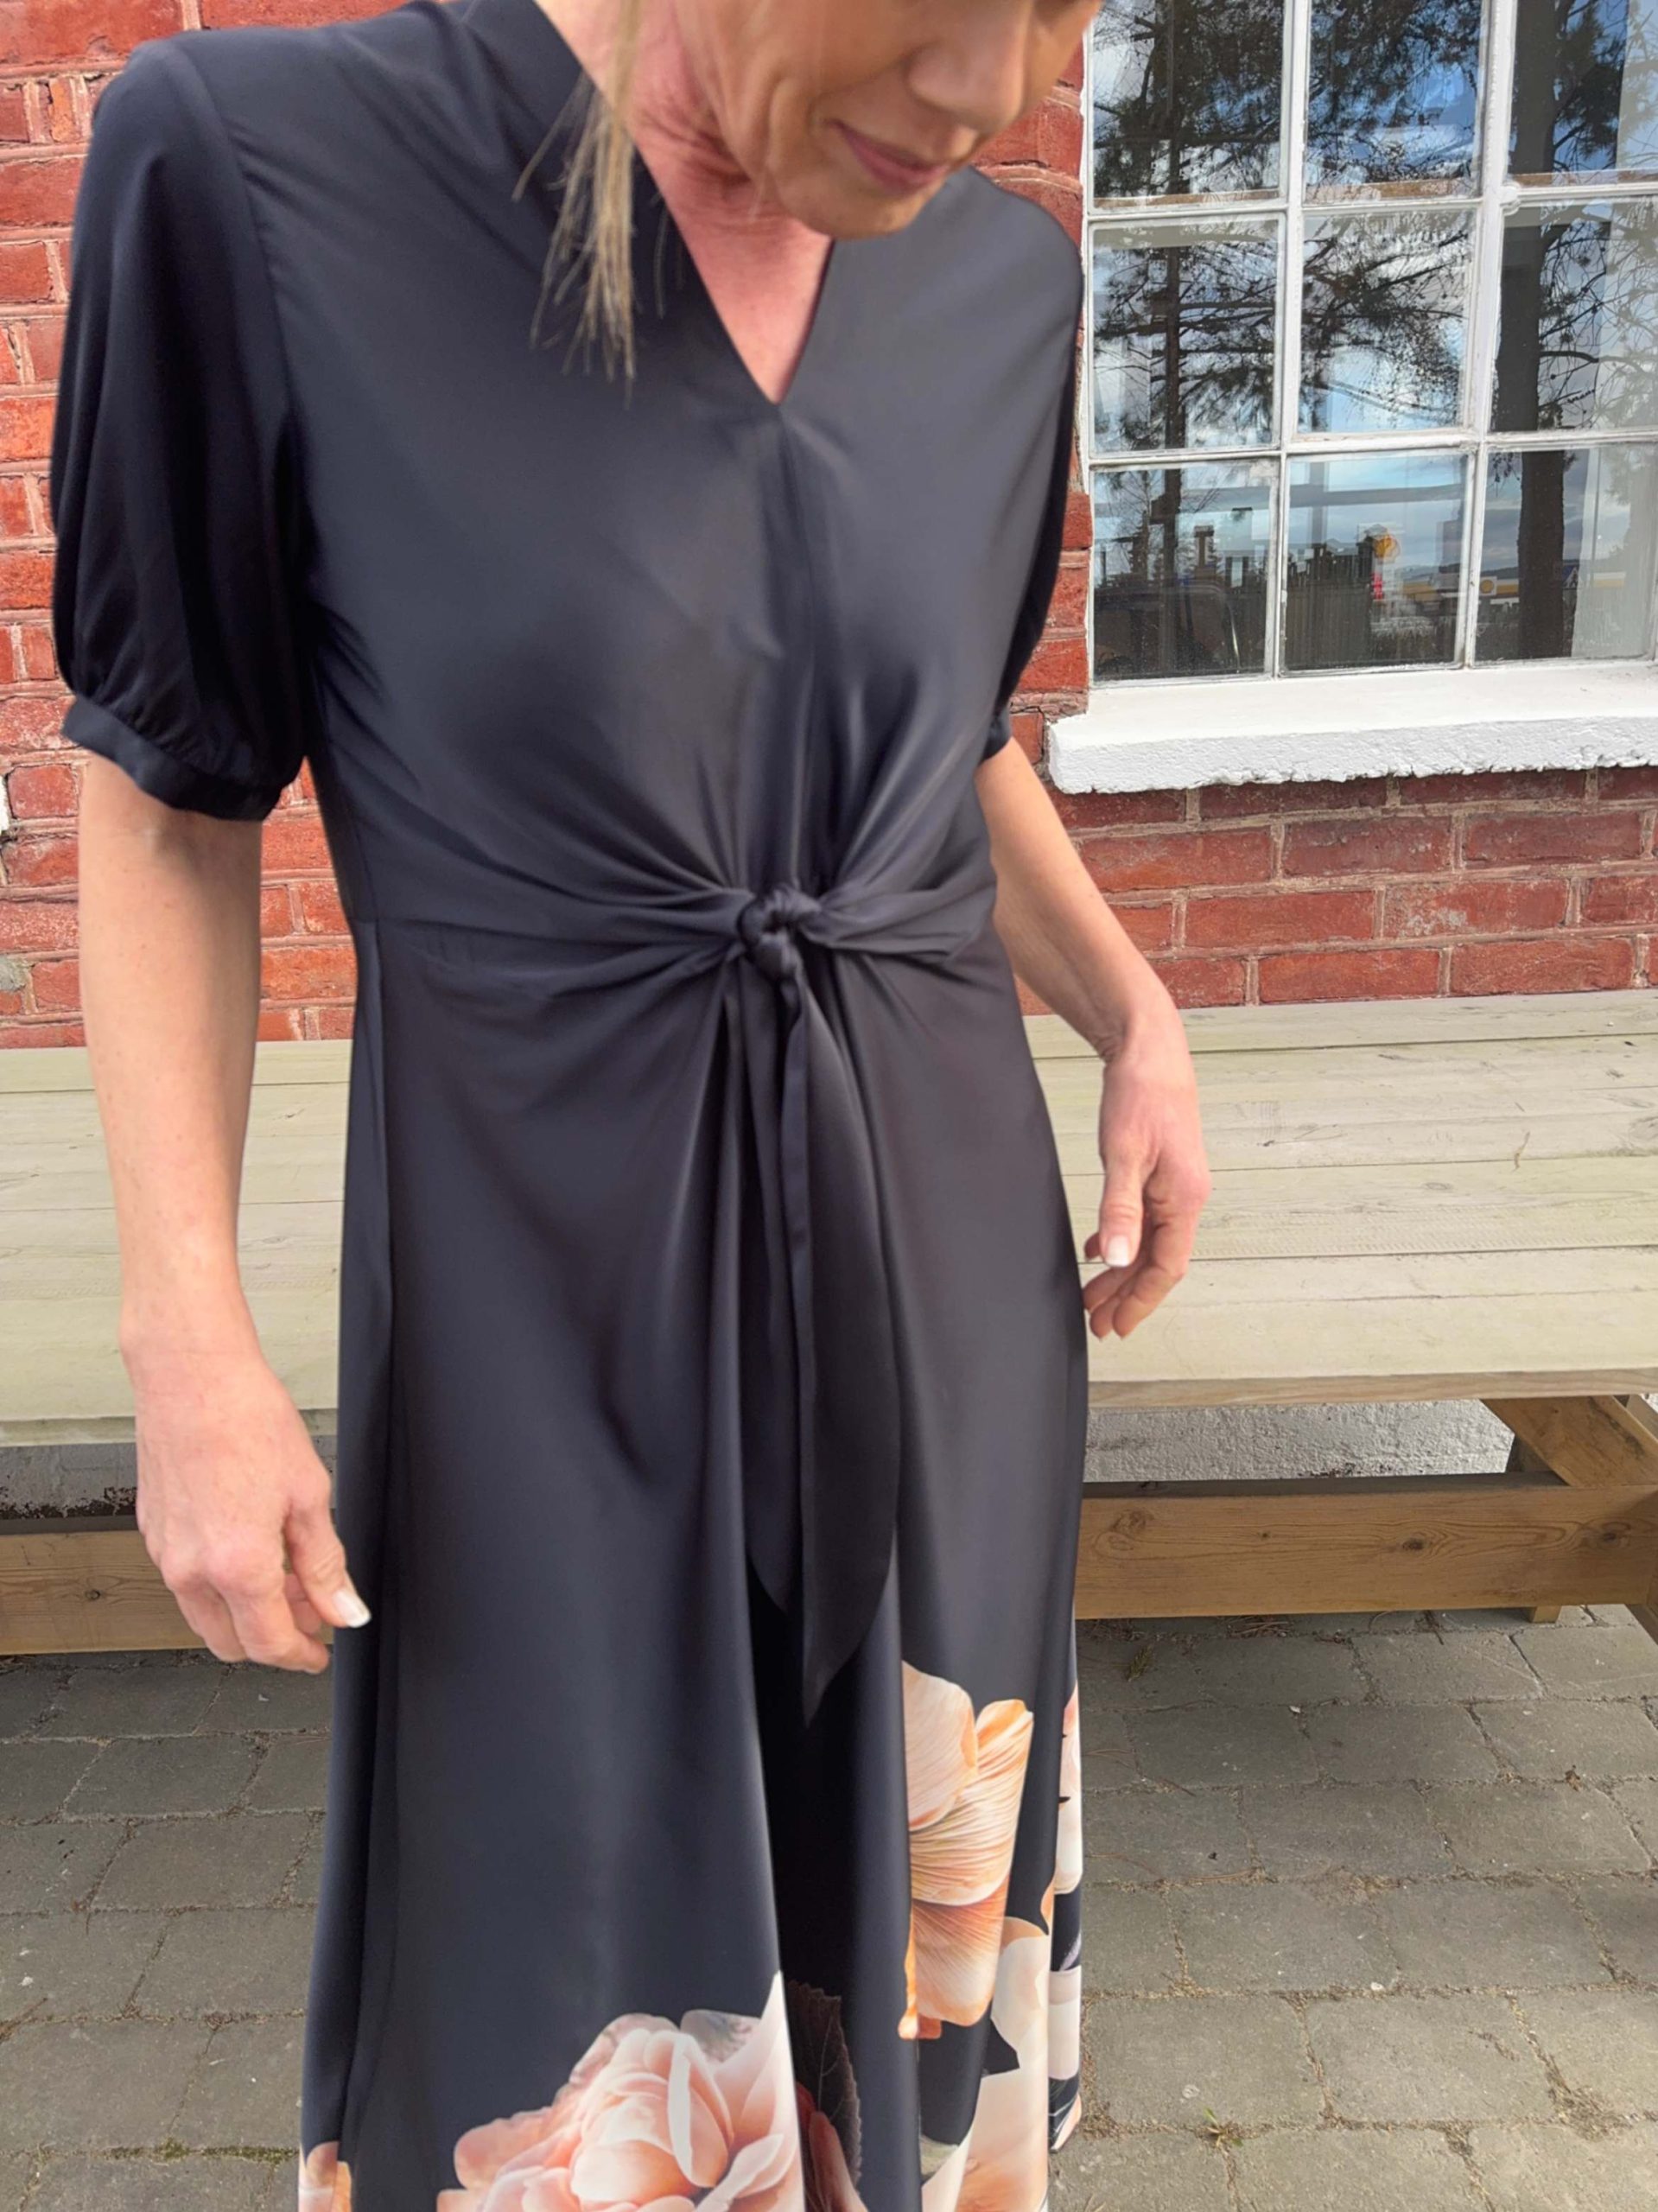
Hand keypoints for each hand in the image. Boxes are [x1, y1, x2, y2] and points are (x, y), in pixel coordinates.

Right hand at [129, 1346, 369, 1668]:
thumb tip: (344, 1609)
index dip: (301, 1656)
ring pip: (204, 1616)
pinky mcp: (153, 1533)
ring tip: (286, 1574)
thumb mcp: (310, 1495)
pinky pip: (186, 1582)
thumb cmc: (247, 1420)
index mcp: (237, 1566)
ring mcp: (165, 1554)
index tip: (320, 1652)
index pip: (269, 1645)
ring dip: (244, 1613)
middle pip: (231, 1644)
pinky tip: (250, 1548)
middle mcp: (192, 1570)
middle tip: (310, 1611)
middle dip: (273, 1639)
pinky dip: (219, 1584)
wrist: (193, 1377)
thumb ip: (327, 1564)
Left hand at [1082, 987, 1210, 1339]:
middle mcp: (1186, 1198)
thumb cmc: (1142, 1094)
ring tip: (1092, 1297)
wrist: (1150, 1049)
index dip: (1141, 1301)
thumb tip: (1119, 1259)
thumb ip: (1120, 1209)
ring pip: (1149, 1243)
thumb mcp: (1124, 1154)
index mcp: (1184, 1199)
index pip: (1167, 1268)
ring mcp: (1175, 1186)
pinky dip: (1122, 1239)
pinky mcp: (1161, 1173)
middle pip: (1157, 1261)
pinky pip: (1144, 1219)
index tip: (1116, 1327)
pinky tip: (1098, 1249)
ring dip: (1121, 1272)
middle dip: (1126, 1295)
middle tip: (1095, 1323)